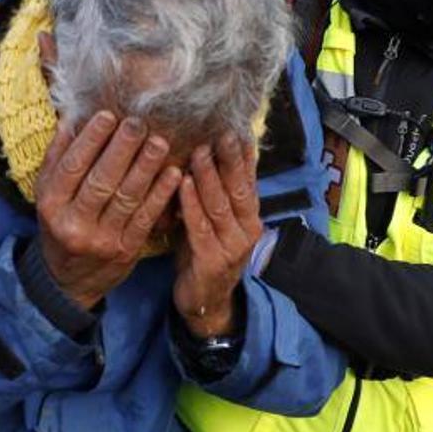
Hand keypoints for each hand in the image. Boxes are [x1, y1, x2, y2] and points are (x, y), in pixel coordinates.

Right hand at [35, 111, 181, 309]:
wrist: (69, 280)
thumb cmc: (60, 225)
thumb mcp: (48, 194)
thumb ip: (57, 157)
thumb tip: (70, 117)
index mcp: (50, 205)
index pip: (72, 167)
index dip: (90, 140)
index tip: (108, 115)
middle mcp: (74, 224)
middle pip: (101, 181)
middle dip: (122, 149)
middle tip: (138, 122)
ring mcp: (102, 239)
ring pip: (127, 197)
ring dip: (146, 167)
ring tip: (159, 141)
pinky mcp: (126, 250)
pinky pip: (146, 217)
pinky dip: (161, 194)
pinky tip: (174, 173)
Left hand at [173, 132, 261, 337]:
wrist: (204, 303)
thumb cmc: (203, 254)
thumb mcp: (212, 221)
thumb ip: (212, 194)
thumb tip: (203, 153)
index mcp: (249, 218)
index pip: (249, 180)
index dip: (244, 155)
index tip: (238, 128)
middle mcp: (247, 230)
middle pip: (239, 188)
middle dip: (230, 159)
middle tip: (221, 132)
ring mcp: (232, 247)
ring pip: (220, 205)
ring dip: (209, 176)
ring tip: (199, 150)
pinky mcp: (212, 262)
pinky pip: (201, 227)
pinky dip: (191, 203)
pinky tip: (183, 183)